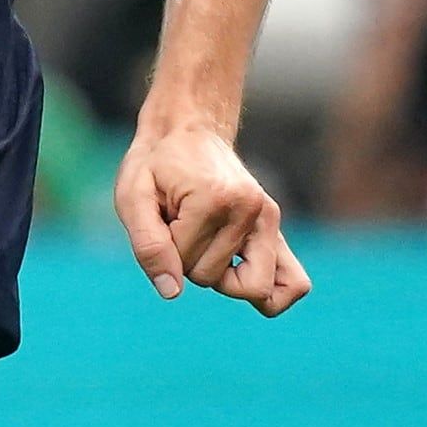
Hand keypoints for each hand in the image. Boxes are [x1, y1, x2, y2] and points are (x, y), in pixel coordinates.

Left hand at [115, 118, 309, 314]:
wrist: (188, 131)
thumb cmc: (155, 166)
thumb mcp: (133, 199)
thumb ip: (148, 247)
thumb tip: (172, 292)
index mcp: (215, 199)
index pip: (185, 265)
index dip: (164, 250)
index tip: (163, 217)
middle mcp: (252, 209)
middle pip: (216, 280)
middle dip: (189, 265)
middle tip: (182, 230)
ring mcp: (270, 219)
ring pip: (252, 289)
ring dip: (219, 274)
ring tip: (206, 245)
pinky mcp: (275, 227)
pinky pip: (293, 283)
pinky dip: (268, 295)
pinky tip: (242, 278)